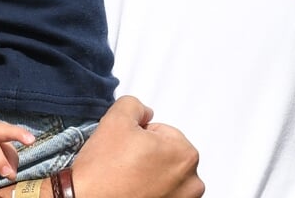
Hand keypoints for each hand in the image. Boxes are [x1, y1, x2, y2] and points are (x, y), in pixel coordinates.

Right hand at [72, 96, 203, 197]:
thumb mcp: (116, 120)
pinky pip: (162, 195)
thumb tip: (145, 113)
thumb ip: (135, 106)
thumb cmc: (102, 174)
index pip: (163, 133)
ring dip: (150, 177)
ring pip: (165, 178)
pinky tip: (132, 193)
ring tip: (128, 183)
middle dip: (148, 158)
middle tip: (125, 167)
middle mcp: (192, 183)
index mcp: (185, 154)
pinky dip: (150, 193)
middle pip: (167, 156)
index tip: (126, 152)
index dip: (140, 138)